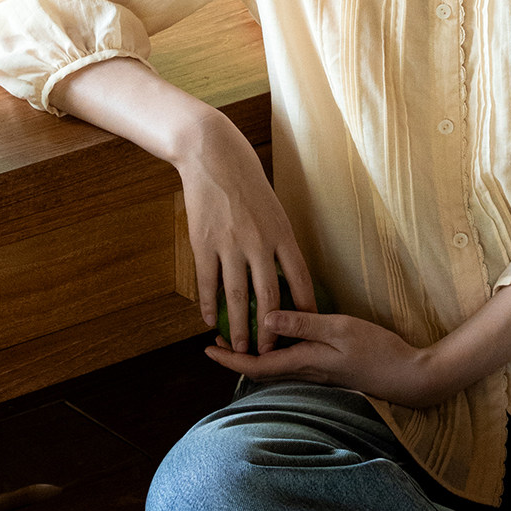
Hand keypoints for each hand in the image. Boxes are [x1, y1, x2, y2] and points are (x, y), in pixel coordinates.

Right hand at [174, 109, 317, 354]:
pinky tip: (209, 320)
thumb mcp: (274, 208)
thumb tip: (286, 273)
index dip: (304, 308)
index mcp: (281, 232)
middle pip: (268, 298)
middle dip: (270, 331)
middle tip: (270, 354)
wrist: (213, 155)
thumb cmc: (247, 180)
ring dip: (239, 328)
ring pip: (236, 298)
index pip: (300, 279)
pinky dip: (208, 306)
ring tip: (241, 349)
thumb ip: (278, 241)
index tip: (306, 329)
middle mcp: (259, 242)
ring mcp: (230, 244)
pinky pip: (208, 283)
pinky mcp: (203, 244)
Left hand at [205, 309, 448, 407]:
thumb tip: (265, 320)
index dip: (229, 358)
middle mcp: (305, 372)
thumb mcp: (338, 329)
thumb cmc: (376, 351)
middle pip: (261, 368)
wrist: (407, 376)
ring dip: (255, 352)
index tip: (208, 348)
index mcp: (303, 362)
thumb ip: (303, 324)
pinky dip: (277, 350)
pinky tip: (280, 334)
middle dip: (236, 356)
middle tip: (218, 337)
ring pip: (276, 366)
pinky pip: (292, 362)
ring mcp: (318, 373)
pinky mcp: (329, 370)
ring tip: (241, 332)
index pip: (256, 365)